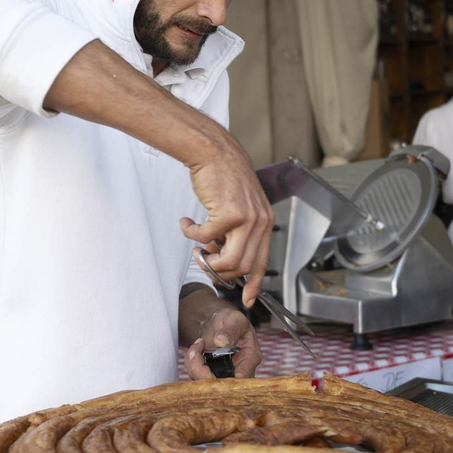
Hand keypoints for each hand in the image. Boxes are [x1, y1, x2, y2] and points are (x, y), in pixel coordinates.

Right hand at [180, 136, 272, 304]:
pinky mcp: (230, 213)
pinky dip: (192, 233)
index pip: (263, 262)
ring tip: (195, 246)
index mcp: (265, 223)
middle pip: (243, 267)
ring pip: (228, 260)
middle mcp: (261, 222)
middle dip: (220, 271)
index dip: (254, 284)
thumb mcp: (239, 207)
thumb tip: (221, 258)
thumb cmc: (223, 178)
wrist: (214, 152)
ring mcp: (248, 219)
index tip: (247, 299)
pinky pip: (206, 238)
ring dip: (207, 258)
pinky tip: (187, 222)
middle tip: (202, 260)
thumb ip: (237, 233)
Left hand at [182, 306, 261, 380]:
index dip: (225, 380)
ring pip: (207, 384)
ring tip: (196, 346)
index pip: (242, 378)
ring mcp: (225, 374)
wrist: (221, 323)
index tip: (208, 365)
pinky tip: (194, 350)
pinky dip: (191, 365)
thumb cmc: (232, 321)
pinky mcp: (212, 375)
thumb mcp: (235, 319)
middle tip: (195, 351)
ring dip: (194, 367)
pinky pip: (198, 378)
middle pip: (222, 386)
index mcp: (250, 357)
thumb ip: (231, 330)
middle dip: (202, 371)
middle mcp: (239, 370)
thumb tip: (221, 342)